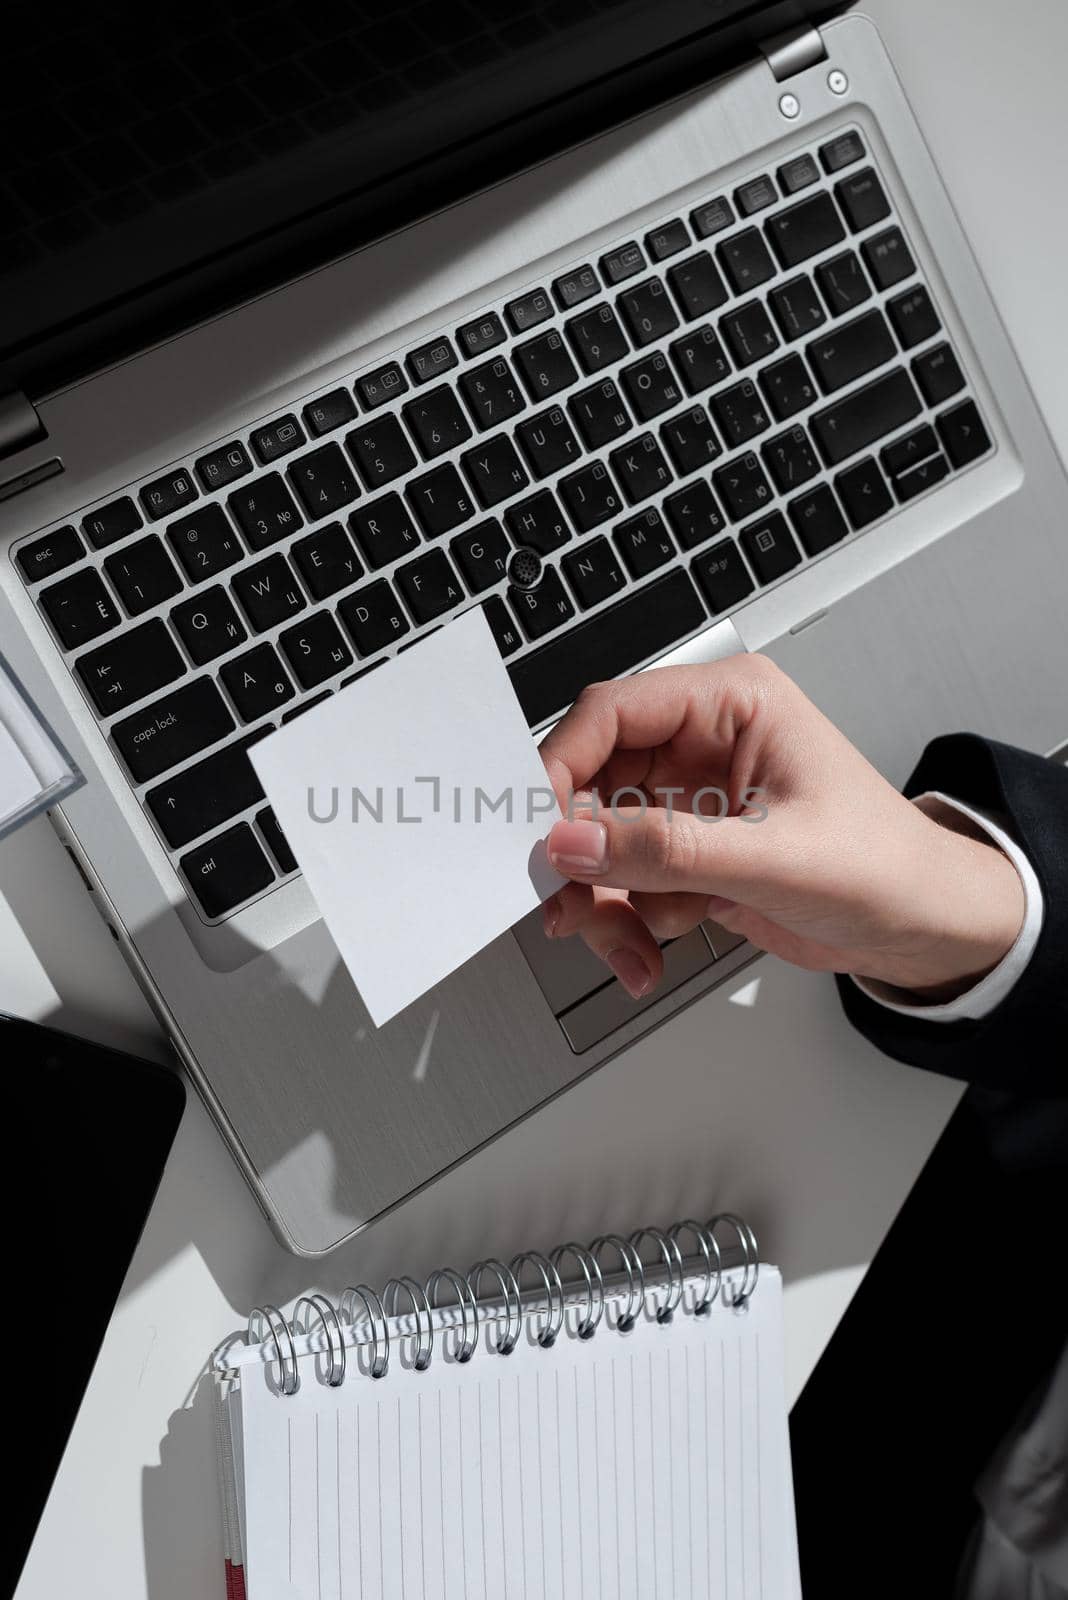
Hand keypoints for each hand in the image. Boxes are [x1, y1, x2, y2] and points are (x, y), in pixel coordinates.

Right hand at [538, 655, 1024, 1000]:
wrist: (925, 930)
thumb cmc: (885, 868)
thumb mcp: (773, 859)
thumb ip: (666, 850)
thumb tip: (571, 841)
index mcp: (732, 704)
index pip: (611, 713)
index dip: (561, 767)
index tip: (537, 831)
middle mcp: (702, 742)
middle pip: (592, 784)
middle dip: (580, 856)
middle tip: (569, 907)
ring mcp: (690, 800)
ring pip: (598, 842)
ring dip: (602, 902)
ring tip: (629, 949)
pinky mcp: (686, 851)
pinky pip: (621, 881)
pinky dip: (624, 923)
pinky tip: (650, 953)